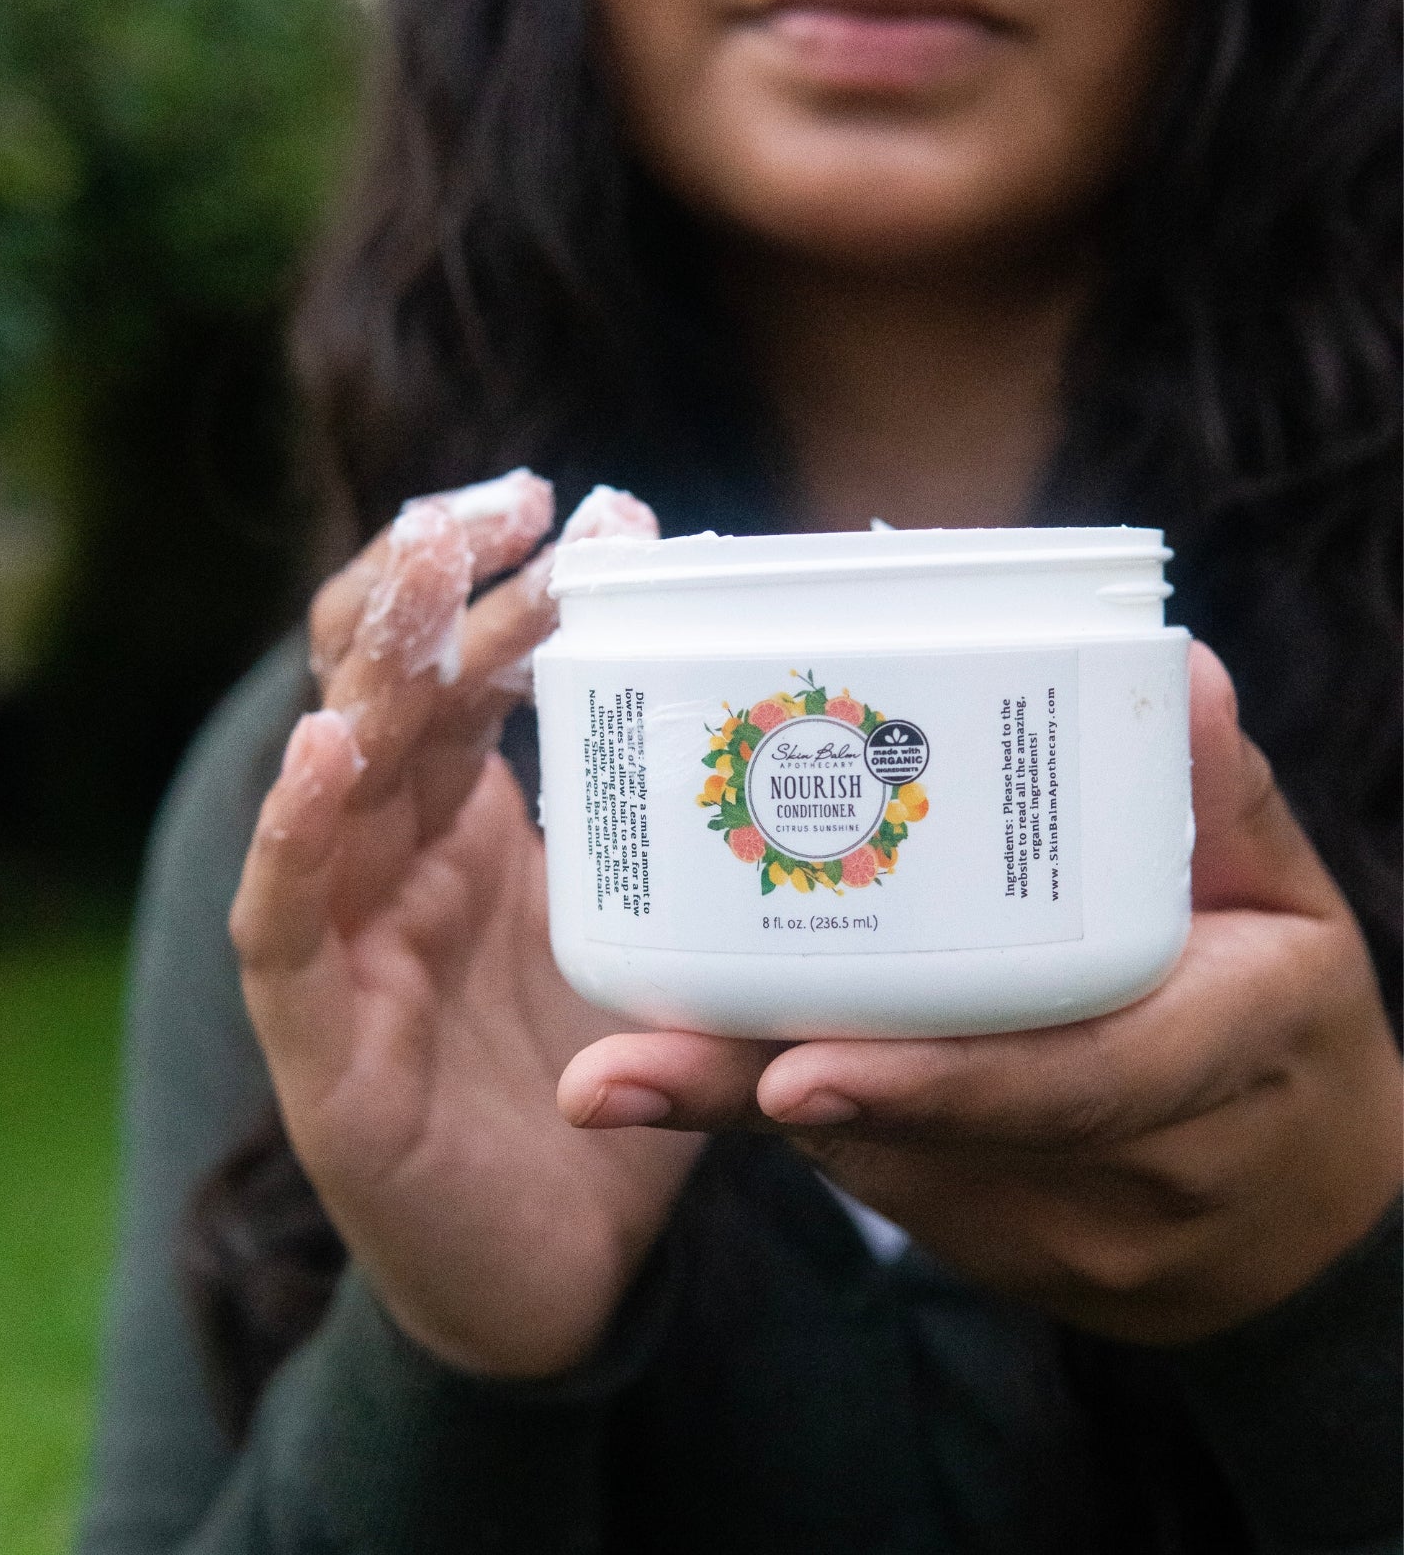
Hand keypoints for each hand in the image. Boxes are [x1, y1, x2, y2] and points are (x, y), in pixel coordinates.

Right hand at [230, 474, 703, 1376]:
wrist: (557, 1275)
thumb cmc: (615, 1096)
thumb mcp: (675, 943)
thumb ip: (708, 850)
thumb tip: (830, 725)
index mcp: (475, 825)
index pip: (471, 668)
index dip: (520, 584)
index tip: (610, 515)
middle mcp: (401, 857)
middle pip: (395, 683)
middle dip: (442, 578)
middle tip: (522, 497)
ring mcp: (347, 938)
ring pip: (334, 767)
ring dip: (375, 658)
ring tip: (431, 563)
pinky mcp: (320, 1042)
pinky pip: (283, 919)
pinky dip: (297, 830)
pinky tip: (331, 747)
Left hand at [559, 642, 1402, 1343]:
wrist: (1301, 1212)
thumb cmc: (1290, 1024)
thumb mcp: (1288, 900)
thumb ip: (1219, 793)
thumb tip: (1176, 670)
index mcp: (1230, 1057)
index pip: (1082, 1081)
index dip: (940, 1077)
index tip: (796, 1069)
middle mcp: (1138, 1173)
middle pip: (939, 1143)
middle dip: (771, 1101)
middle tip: (625, 1074)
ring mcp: (1064, 1237)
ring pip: (887, 1175)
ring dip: (757, 1111)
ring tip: (624, 1072)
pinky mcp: (1000, 1255)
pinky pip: (886, 1185)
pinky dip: (796, 1120)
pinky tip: (697, 1078)